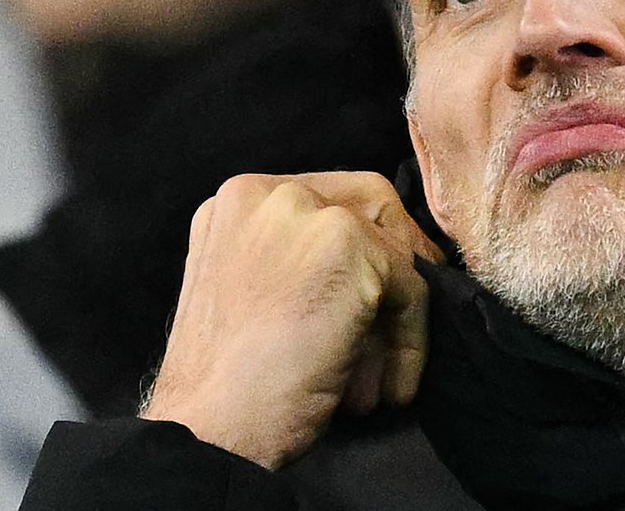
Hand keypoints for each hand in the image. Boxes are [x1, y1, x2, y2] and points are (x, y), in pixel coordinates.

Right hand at [141, 172, 441, 468]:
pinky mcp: (346, 243)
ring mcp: (308, 212)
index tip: (387, 291)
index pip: (332, 198)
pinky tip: (389, 390)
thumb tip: (376, 266)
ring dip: (396, 323)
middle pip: (374, 206)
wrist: (211, 430)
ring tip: (377, 382)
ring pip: (395, 255)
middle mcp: (269, 193)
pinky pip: (413, 288)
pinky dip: (410, 342)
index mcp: (239, 202)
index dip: (371, 242)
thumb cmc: (228, 387)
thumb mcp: (251, 295)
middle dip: (398, 269)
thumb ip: (297, 260)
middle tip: (402, 327)